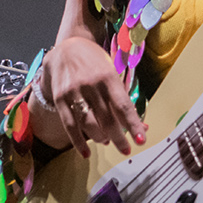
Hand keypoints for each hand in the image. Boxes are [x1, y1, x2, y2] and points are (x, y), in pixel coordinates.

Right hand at [32, 36, 146, 156]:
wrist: (66, 49)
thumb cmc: (94, 63)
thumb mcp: (112, 74)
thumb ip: (123, 99)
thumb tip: (141, 125)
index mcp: (108, 77)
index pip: (123, 106)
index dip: (133, 124)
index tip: (141, 140)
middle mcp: (91, 85)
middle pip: (107, 118)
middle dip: (118, 138)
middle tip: (126, 149)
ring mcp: (74, 92)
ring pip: (89, 124)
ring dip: (101, 138)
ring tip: (107, 142)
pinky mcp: (60, 98)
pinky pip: (70, 125)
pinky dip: (78, 142)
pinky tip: (86, 153)